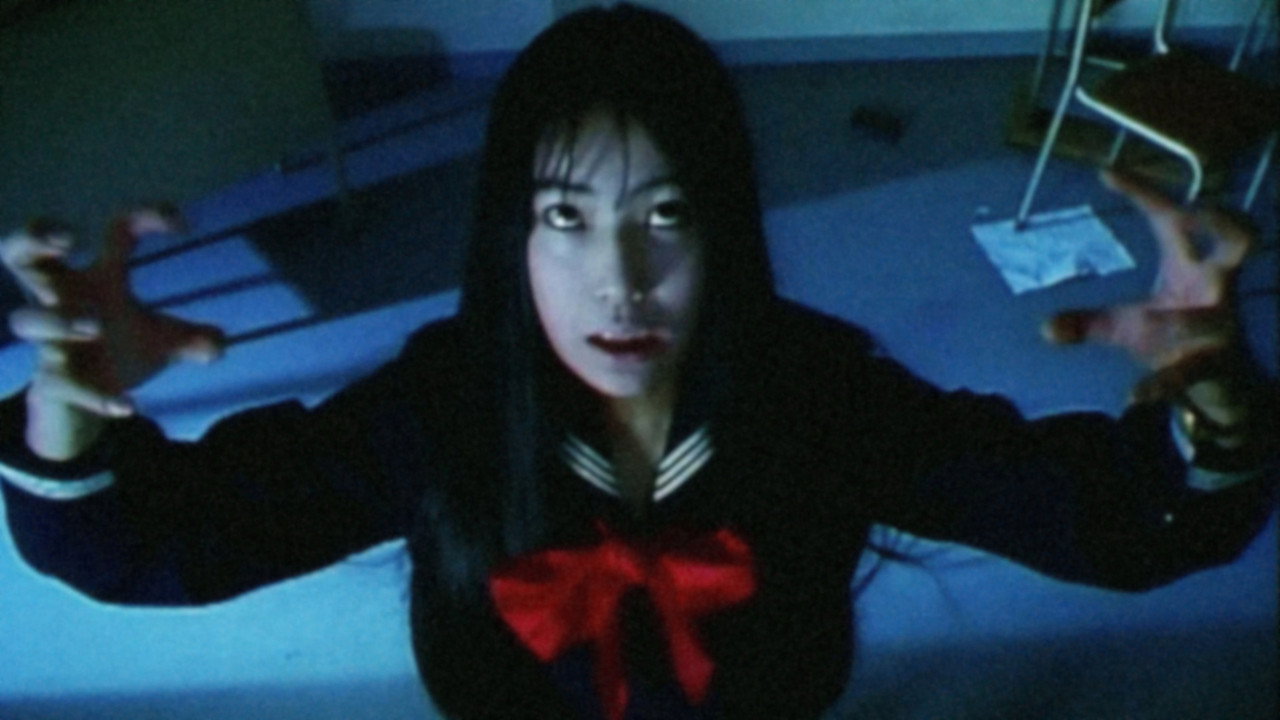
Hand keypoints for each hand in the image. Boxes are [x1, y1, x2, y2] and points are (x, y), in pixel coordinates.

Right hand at [2, 208, 224, 459]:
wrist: (82, 407)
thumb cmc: (116, 353)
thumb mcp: (160, 343)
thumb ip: (191, 339)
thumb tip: (218, 344)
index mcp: (96, 280)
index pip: (114, 232)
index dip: (145, 217)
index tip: (182, 224)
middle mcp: (64, 302)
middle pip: (20, 252)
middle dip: (34, 237)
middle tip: (69, 242)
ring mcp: (50, 341)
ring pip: (28, 320)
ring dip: (58, 319)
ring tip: (93, 325)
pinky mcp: (50, 381)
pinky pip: (60, 383)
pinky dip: (94, 395)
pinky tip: (126, 406)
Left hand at [1042, 171, 1256, 430]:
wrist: (1220, 387)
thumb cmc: (1175, 337)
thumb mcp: (1128, 326)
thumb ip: (1089, 323)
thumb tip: (1046, 327)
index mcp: (1191, 264)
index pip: (1169, 217)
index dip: (1145, 191)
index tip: (1105, 170)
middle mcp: (1214, 287)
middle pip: (1237, 242)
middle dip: (1224, 224)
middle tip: (1196, 209)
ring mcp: (1218, 326)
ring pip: (1204, 315)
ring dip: (1175, 320)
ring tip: (1149, 324)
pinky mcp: (1212, 365)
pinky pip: (1185, 374)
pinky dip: (1158, 385)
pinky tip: (1132, 398)